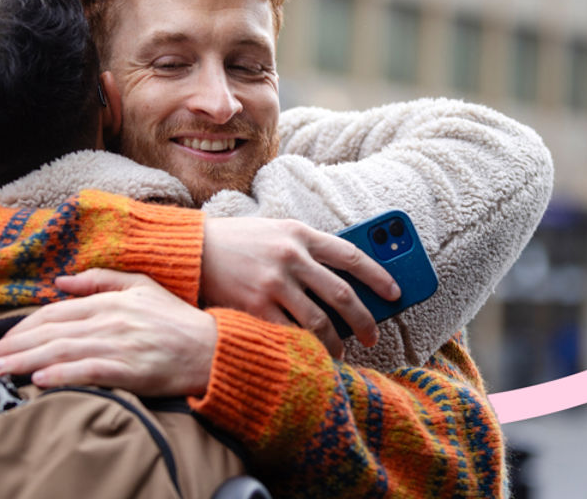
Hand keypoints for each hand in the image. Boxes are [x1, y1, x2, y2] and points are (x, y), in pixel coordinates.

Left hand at [0, 269, 216, 396]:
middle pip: (52, 331)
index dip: (24, 325)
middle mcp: (110, 320)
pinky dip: (62, 375)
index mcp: (110, 300)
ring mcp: (120, 345)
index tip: (2, 339)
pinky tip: (40, 380)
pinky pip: (89, 372)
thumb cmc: (177, 320)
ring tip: (1, 370)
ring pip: (63, 351)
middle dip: (15, 345)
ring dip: (27, 361)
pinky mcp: (130, 370)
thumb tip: (62, 279)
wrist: (212, 349)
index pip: (56, 311)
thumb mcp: (141, 286)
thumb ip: (101, 279)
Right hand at [201, 217, 400, 357]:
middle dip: (364, 320)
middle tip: (373, 335)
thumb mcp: (276, 231)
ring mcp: (273, 283)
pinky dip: (304, 348)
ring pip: (320, 321)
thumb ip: (306, 249)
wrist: (192, 250)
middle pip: (342, 294)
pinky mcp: (255, 306)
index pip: (351, 255)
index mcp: (300, 233)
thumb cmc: (238, 242)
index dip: (379, 276)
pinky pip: (290, 334)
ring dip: (336, 342)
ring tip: (341, 352)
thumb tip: (344, 280)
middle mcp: (291, 256)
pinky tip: (309, 354)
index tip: (395, 294)